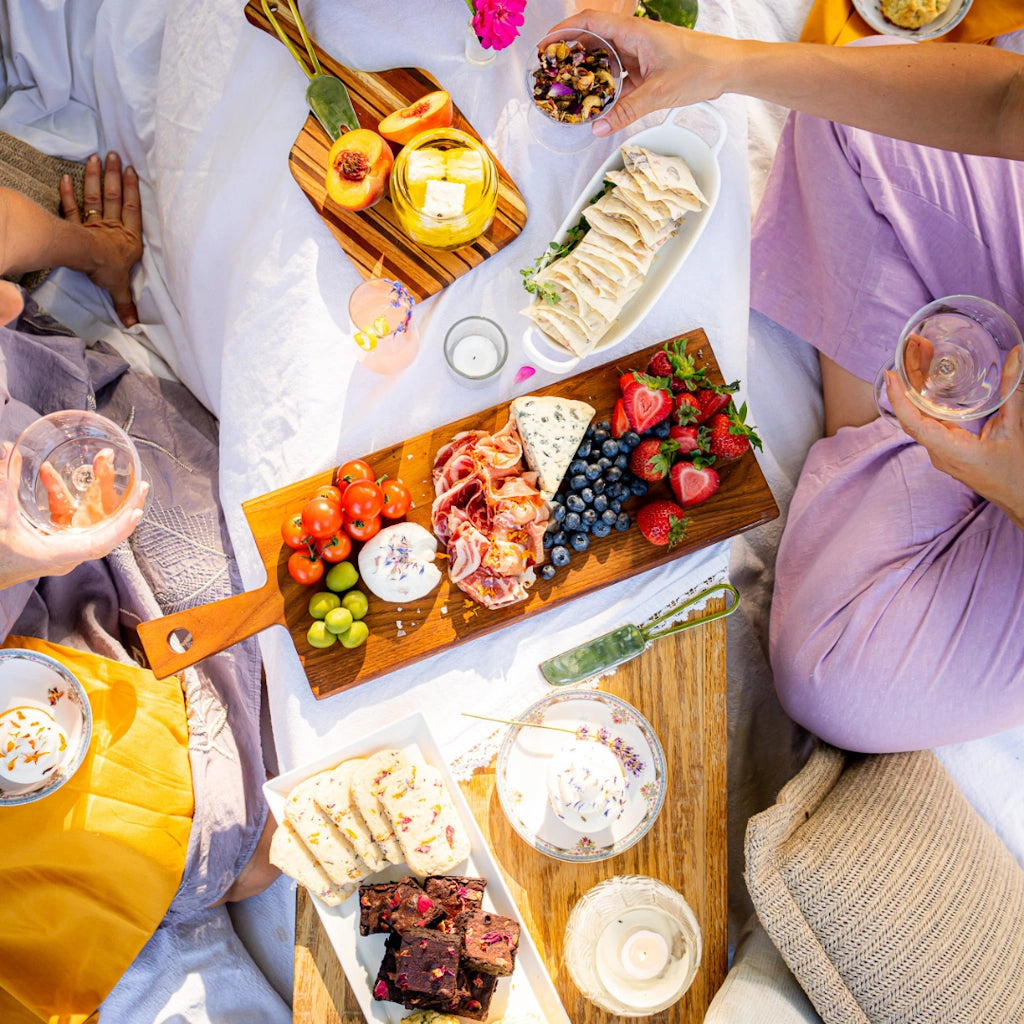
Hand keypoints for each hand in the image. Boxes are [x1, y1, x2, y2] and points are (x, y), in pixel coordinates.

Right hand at [0, 441, 148, 587]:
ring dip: (87, 492)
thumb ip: (4, 485)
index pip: (100, 543)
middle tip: (138, 483)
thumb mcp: (0, 519)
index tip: (138, 510)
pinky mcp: (47, 541)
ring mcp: (57, 547)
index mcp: (57, 553)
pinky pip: (62, 516)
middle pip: (100, 525)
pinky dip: (58, 497)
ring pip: (82, 518)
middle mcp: (64, 552)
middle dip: (118, 502)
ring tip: (101, 465)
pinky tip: (47, 476)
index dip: (121, 528)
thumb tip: (6, 450)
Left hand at [58, 152, 142, 326]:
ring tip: (95, 158)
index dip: (131, 191)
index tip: (131, 171)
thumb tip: (132, 325)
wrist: (89, 261)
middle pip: (113, 198)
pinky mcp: (76, 227)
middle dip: (114, 176)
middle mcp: (112, 229)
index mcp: (127, 239)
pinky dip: (67, 194)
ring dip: (94, 178)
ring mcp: (93, 225)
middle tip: (114, 154)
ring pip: (95, 198)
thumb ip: (126, 303)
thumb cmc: (110, 271)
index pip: (131, 210)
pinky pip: (71, 208)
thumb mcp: (121, 288)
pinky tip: (65, 178)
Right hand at [548, 11, 735, 135]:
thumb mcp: (660, 92)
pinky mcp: (647, 69)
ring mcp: (640, 55)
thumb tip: (600, 127)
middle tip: (552, 75)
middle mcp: (634, 40)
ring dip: (589, 77)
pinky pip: (620, 78)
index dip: (565, 31)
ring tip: (570, 94)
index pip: (591, 23)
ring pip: (606, 63)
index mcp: (634, 32)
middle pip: (593, 43)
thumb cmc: (701, 67)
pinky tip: (599, 105)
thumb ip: (628, 111)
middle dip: (571, 57)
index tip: (546, 45)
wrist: (729, 68)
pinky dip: (607, 90)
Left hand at [886, 345, 1023, 529]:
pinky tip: (923, 387)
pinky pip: (926, 426)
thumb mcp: (1014, 427)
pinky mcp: (944, 451)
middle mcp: (939, 453)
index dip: (899, 400)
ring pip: (917, 422)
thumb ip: (1012, 391)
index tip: (891, 377)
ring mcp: (939, 453)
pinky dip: (922, 405)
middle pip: (911, 418)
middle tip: (904, 358)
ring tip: (912, 365)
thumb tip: (1016, 355)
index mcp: (951, 451)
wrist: (1018, 496)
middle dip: (903, 388)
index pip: (915, 424)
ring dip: (911, 395)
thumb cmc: (1015, 470)